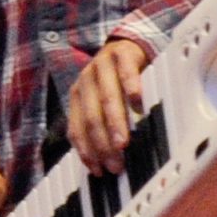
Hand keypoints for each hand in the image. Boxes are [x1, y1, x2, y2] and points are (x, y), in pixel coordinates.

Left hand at [67, 37, 152, 174]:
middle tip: (116, 164)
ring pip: (105, 98)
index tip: (99, 171)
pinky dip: (131, 89)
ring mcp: (100, 67)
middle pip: (91, 118)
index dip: (87, 152)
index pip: (77, 129)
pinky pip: (125, 73)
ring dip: (114, 123)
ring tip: (123, 143)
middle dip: (102, 144)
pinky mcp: (119, 54)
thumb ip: (100, 124)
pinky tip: (139, 104)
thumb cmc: (116, 81)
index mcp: (77, 97)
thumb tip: (106, 160)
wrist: (126, 44)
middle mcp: (84, 82)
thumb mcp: (102, 101)